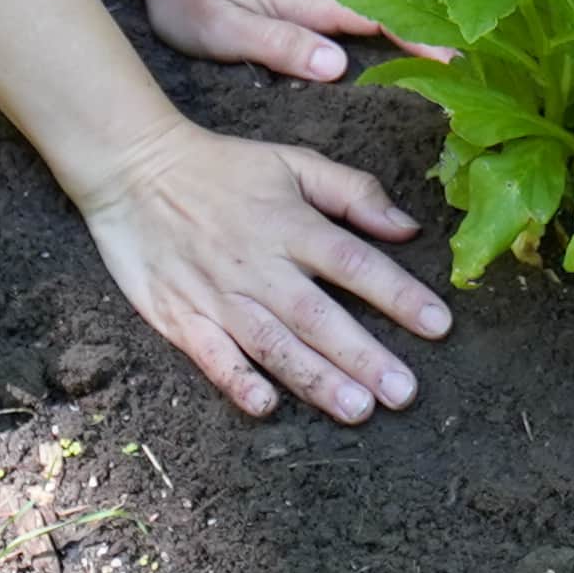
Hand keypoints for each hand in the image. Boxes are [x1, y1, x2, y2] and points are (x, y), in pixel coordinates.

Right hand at [80, 122, 453, 422]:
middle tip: (405, 393)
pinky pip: (211, 355)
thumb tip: (407, 228)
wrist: (135, 169)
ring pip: (273, 343)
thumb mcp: (293, 163)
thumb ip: (353, 192)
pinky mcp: (179, 315)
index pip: (355, 265)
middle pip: (319, 316)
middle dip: (365, 356)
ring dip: (316, 379)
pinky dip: (237, 380)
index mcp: (292, 225)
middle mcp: (260, 265)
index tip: (439, 325)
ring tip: (356, 409)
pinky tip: (266, 405)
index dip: (399, 296)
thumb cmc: (224, 168)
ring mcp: (218, 295)